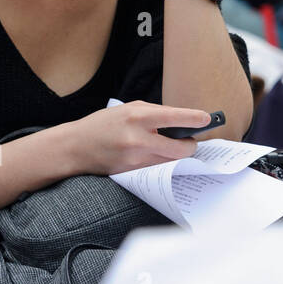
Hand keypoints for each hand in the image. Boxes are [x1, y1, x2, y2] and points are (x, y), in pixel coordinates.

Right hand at [61, 101, 211, 175]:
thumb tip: (182, 122)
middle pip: (180, 149)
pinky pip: (157, 169)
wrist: (75, 147)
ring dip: (176, 155)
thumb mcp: (128, 109)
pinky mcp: (131, 173)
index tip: (207, 119)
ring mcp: (135, 159)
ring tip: (174, 146)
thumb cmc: (103, 124)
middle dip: (191, 145)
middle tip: (191, 141)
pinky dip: (162, 163)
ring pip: (171, 162)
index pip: (175, 117)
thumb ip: (154, 114)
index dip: (195, 118)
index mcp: (137, 116)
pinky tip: (158, 156)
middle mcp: (138, 139)